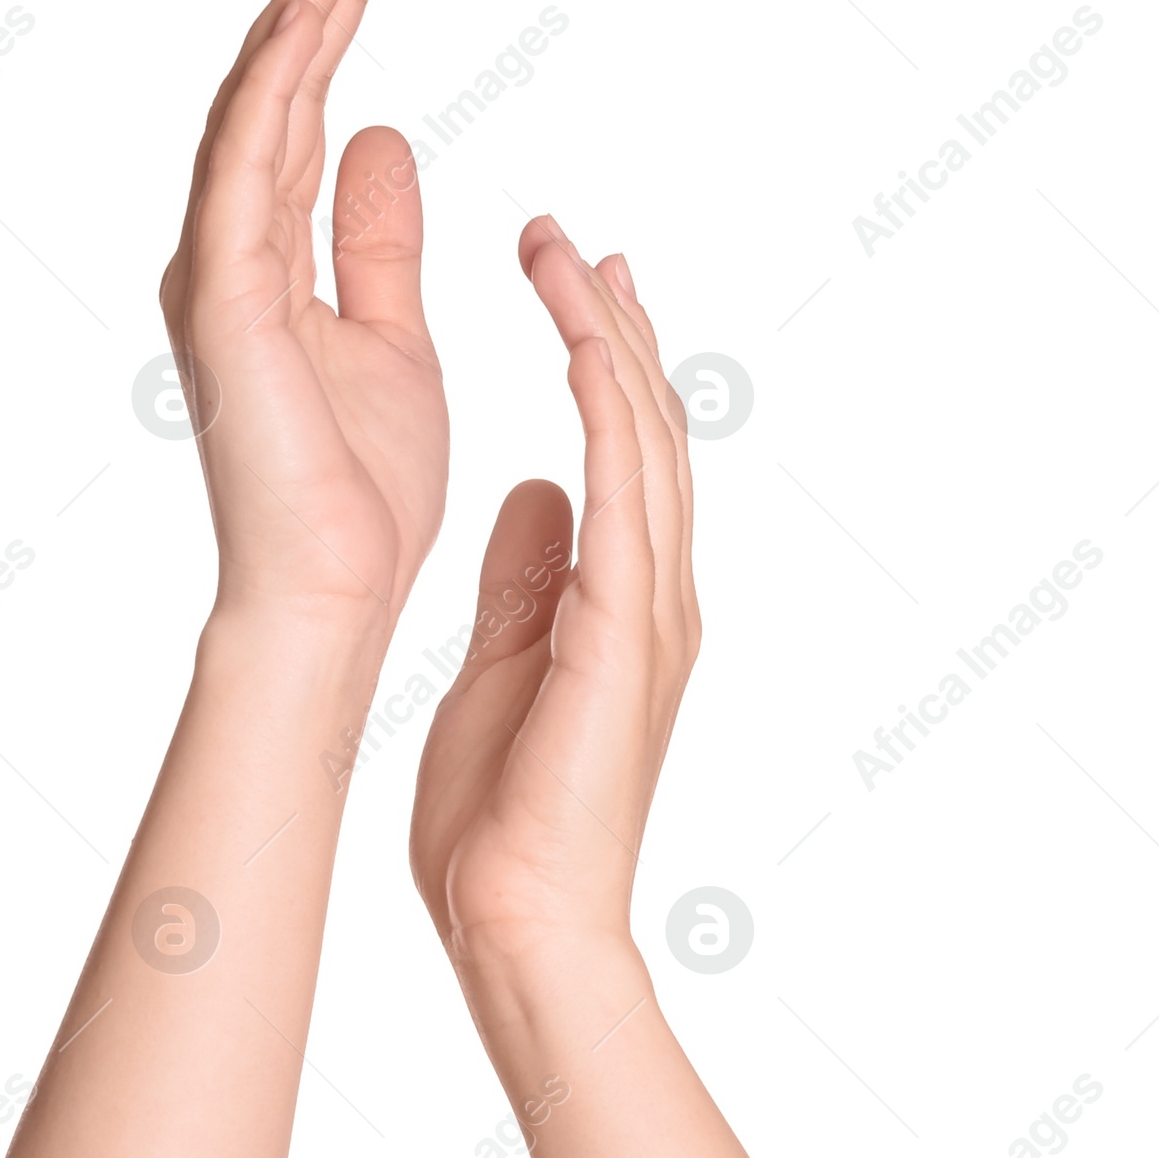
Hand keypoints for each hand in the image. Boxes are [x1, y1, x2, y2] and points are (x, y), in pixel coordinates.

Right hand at [159, 0, 445, 636]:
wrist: (334, 594)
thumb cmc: (360, 492)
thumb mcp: (391, 334)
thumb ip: (375, 238)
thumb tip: (384, 139)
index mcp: (268, 267)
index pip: (305, 117)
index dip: (342, 25)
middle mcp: (229, 257)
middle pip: (275, 95)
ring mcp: (218, 276)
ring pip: (253, 111)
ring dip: (304, 10)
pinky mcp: (227, 303)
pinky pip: (247, 169)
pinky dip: (279, 85)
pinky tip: (316, 13)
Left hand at [410, 218, 698, 966]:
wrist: (521, 916)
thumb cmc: (506, 815)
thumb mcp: (508, 661)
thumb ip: (530, 577)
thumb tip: (532, 496)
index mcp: (622, 600)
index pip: (623, 456)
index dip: (607, 365)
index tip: (580, 290)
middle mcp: (653, 590)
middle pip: (647, 427)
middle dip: (613, 325)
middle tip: (577, 241)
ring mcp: (651, 607)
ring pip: (645, 438)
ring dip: (607, 336)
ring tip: (565, 250)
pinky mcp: (625, 627)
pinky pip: (624, 489)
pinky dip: (607, 403)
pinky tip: (580, 335)